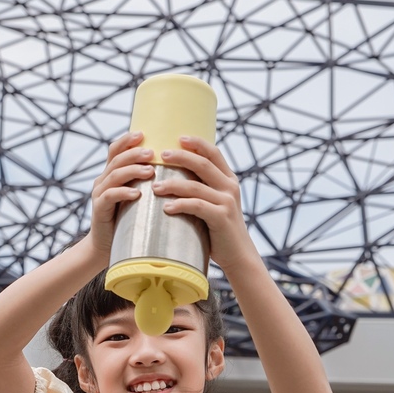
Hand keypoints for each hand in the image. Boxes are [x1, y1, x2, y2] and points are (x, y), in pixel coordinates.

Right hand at [88, 131, 153, 260]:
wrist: (105, 247)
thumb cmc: (127, 222)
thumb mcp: (137, 199)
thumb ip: (147, 184)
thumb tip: (178, 170)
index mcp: (111, 174)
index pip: (116, 150)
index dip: (128, 140)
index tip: (144, 134)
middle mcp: (103, 180)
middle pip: (117, 159)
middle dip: (135, 153)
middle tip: (153, 153)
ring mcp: (99, 194)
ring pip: (114, 175)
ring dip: (133, 170)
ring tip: (150, 171)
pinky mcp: (99, 209)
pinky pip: (110, 196)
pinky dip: (123, 192)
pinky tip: (137, 193)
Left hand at [152, 136, 254, 272]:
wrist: (238, 255)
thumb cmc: (219, 230)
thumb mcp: (214, 204)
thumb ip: (202, 190)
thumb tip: (174, 178)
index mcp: (228, 180)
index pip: (213, 153)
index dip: (197, 143)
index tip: (178, 137)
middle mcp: (229, 187)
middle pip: (203, 164)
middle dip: (181, 157)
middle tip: (161, 155)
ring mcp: (226, 201)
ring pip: (196, 185)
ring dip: (173, 184)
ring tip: (155, 187)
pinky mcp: (221, 217)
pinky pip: (197, 206)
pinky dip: (180, 205)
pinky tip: (166, 208)